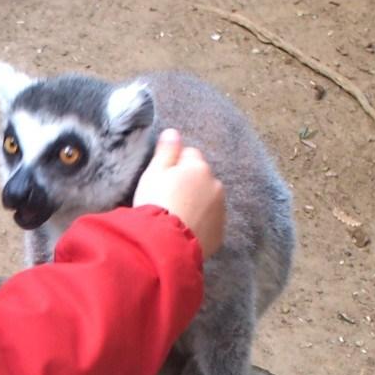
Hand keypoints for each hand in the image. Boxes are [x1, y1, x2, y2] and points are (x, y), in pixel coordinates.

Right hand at [134, 128, 224, 258]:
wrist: (167, 243)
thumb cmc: (156, 203)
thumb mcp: (154, 173)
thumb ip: (166, 151)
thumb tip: (173, 132)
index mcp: (198, 166)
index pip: (189, 154)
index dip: (175, 164)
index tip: (163, 178)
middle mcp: (215, 184)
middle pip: (201, 177)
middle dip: (190, 182)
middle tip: (169, 198)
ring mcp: (220, 209)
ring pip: (208, 198)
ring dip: (198, 202)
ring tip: (177, 215)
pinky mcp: (220, 231)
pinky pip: (210, 220)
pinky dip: (201, 222)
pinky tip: (185, 229)